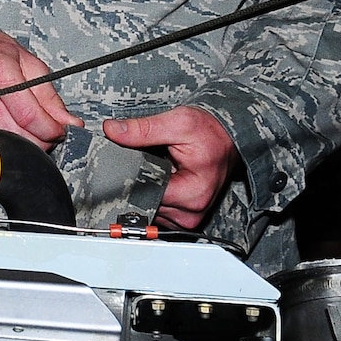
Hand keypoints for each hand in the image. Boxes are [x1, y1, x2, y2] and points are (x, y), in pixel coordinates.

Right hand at [0, 30, 82, 145]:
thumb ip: (50, 97)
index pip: (28, 115)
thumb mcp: (30, 65)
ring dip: (18, 146)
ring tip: (29, 137)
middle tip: (48, 138)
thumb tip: (70, 124)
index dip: (49, 130)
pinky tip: (6, 137)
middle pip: (13, 131)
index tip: (59, 133)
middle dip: (38, 141)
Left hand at [102, 107, 238, 228]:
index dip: (129, 178)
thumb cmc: (210, 132)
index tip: (122, 164)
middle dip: (137, 183)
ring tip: (154, 169)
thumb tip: (113, 130)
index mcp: (192, 194)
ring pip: (148, 208)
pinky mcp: (184, 216)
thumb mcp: (178, 122)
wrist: (227, 138)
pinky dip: (153, 194)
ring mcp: (187, 217)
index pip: (144, 195)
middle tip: (142, 161)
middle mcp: (191, 212)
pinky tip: (158, 179)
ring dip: (145, 190)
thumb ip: (143, 129)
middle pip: (145, 203)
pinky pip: (157, 210)